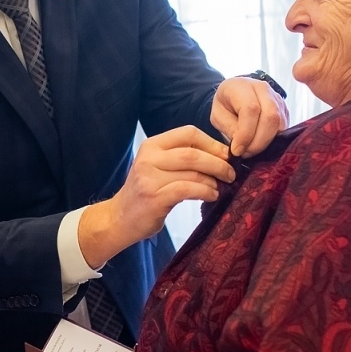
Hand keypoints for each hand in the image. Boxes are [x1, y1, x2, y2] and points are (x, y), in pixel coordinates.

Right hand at [77, 126, 232, 268]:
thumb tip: (220, 155)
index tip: (226, 155)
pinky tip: (212, 196)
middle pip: (193, 153)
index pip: (188, 132)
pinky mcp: (154, 198)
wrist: (120, 218)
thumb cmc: (146, 193)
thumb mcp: (158, 167)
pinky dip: (206, 192)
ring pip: (193, 171)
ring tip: (221, 187)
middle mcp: (148, 158)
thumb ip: (181, 158)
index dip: (212, 143)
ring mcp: (149, 178)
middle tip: (231, 174)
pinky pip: (188, 189)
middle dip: (218, 163)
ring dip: (214, 180)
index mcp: (152, 145)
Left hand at [211, 76, 288, 156]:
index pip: (250, 109)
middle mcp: (263, 89)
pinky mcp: (285, 110)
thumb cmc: (225, 105)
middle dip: (258, 142)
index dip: (245, 134)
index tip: (236, 150)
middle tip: (246, 154)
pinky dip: (273, 141)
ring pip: (280, 125)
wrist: (237, 95)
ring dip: (266, 143)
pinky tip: (260, 145)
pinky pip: (285, 129)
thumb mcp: (218, 116)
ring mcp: (277, 99)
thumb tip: (241, 146)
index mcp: (242, 86)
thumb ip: (230, 128)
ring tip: (251, 150)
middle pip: (270, 117)